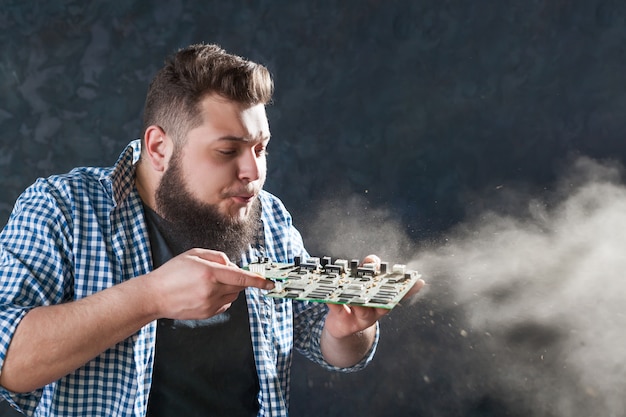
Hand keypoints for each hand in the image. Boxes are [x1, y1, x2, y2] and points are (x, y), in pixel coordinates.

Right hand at [147, 248, 273, 319]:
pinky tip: (205, 293)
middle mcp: (212, 290)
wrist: (154, 296)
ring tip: (208, 283)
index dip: (258, 280)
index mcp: (210, 273)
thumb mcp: (194, 254)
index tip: (269, 282)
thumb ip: (217, 257)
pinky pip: (225, 305)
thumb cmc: (172, 273)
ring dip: (229, 288)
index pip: (242, 277)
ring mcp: (210, 304)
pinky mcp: (207, 314)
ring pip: (233, 295)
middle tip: (220, 273)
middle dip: (237, 279)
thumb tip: (232, 265)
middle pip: (239, 286)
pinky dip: (221, 298)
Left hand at [324, 254, 424, 338]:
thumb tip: (373, 260)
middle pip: (382, 301)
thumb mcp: (362, 282)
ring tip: (358, 290)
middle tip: (384, 281)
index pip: (398, 292)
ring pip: (363, 309)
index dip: (409, 288)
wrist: (342, 326)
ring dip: (360, 300)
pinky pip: (338, 310)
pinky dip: (334, 302)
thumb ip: (368, 269)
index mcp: (382, 299)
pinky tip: (329, 296)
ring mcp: (360, 317)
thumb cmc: (355, 298)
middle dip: (384, 291)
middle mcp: (375, 310)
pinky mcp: (344, 321)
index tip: (419, 280)